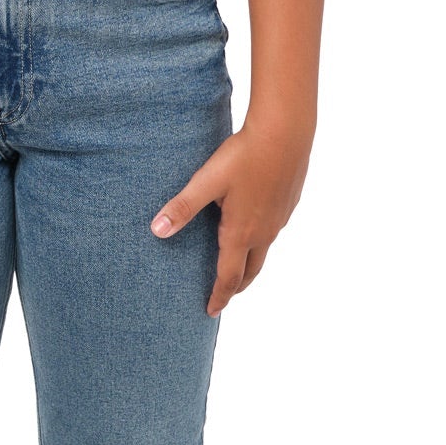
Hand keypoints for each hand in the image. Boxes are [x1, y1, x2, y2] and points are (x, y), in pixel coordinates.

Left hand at [149, 118, 313, 316]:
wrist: (285, 133)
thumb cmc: (243, 157)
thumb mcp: (207, 181)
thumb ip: (183, 207)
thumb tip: (157, 231)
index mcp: (241, 233)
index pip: (229, 278)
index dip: (219, 297)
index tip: (210, 311)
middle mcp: (264, 232)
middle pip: (250, 271)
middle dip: (236, 285)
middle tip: (224, 294)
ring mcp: (279, 219)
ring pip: (264, 250)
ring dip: (249, 262)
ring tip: (236, 261)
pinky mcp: (288, 202)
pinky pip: (273, 230)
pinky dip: (260, 239)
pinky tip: (254, 222)